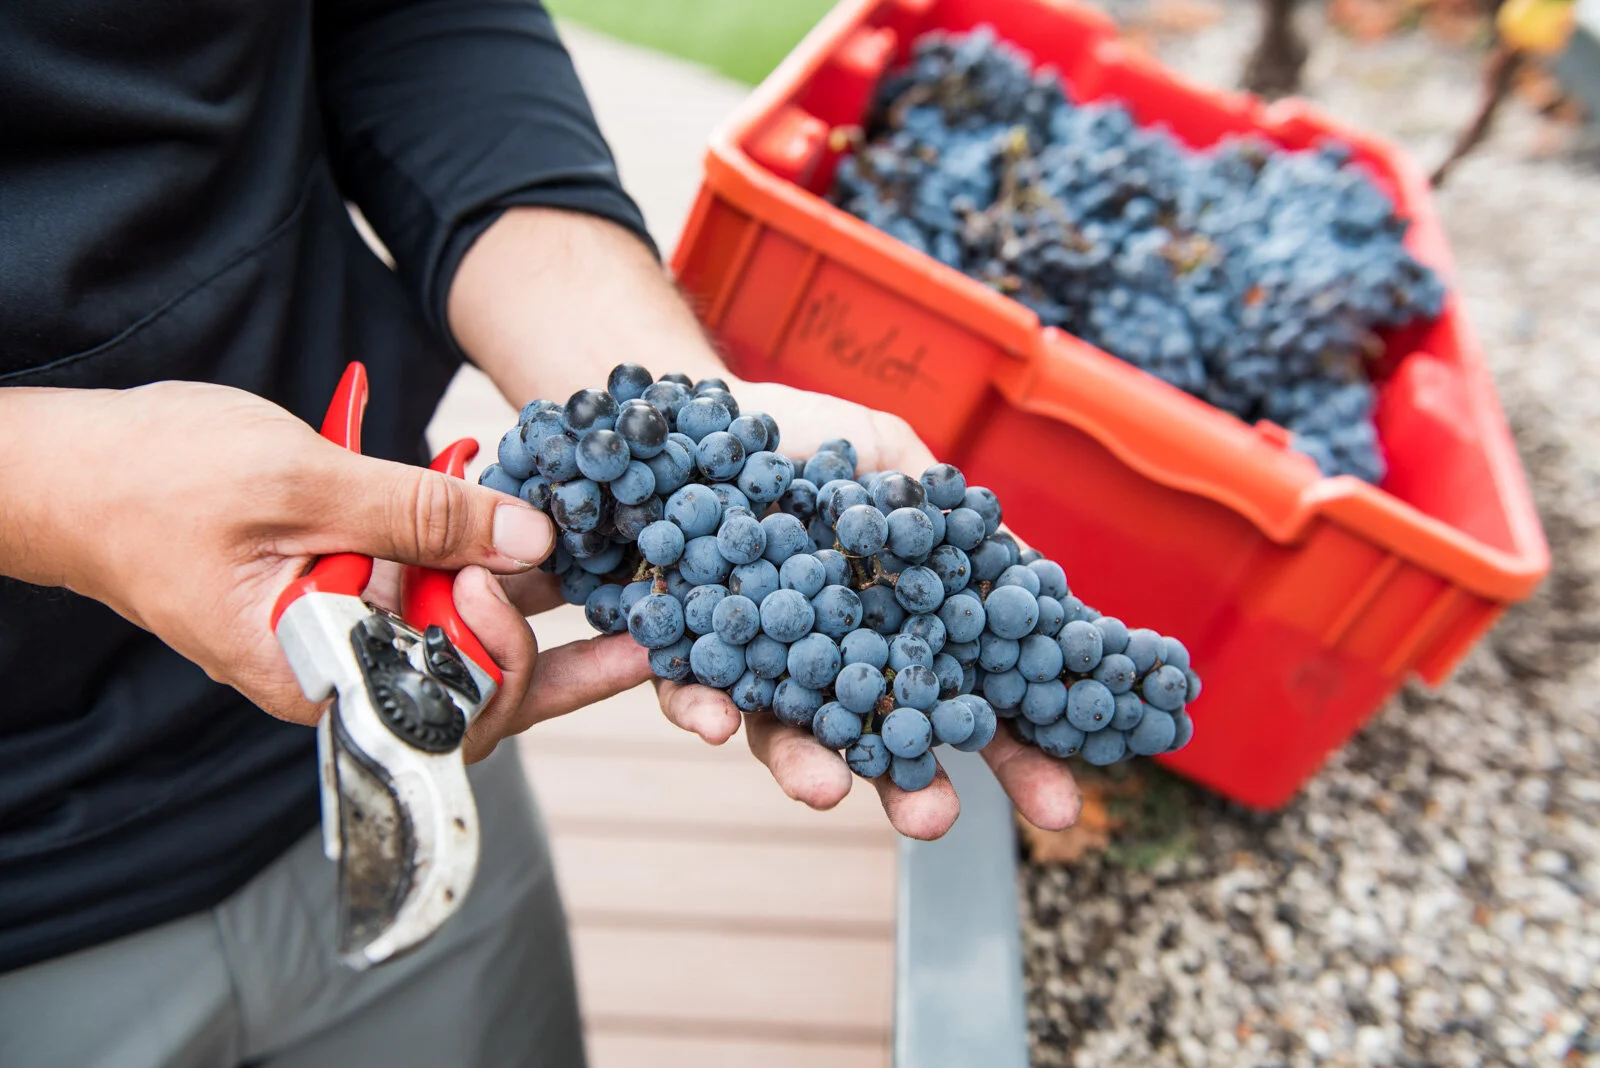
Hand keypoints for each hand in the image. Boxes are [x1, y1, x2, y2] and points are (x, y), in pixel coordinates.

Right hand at [0, 381, 647, 759]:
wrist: (70, 472)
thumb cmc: (154, 481)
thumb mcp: (301, 484)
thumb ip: (420, 512)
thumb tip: (532, 536)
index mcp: (321, 676)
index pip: (452, 712)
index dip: (509, 658)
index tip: (508, 575)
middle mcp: (342, 676)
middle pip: (477, 693)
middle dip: (553, 651)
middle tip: (632, 614)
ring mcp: (345, 641)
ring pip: (460, 645)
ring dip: (523, 601)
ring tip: (597, 569)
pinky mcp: (345, 602)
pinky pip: (427, 602)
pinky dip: (472, 566)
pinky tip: (515, 531)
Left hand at [448, 205, 1078, 835]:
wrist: (701, 414)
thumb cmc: (808, 442)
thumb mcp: (896, 463)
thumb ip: (953, 521)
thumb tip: (1036, 576)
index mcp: (899, 631)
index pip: (967, 705)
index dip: (1015, 759)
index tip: (1062, 808)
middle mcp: (835, 663)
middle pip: (885, 748)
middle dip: (914, 793)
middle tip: (936, 821)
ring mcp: (761, 666)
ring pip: (788, 738)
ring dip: (806, 769)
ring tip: (824, 790)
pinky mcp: (684, 653)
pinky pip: (692, 691)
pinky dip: (702, 708)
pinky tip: (714, 721)